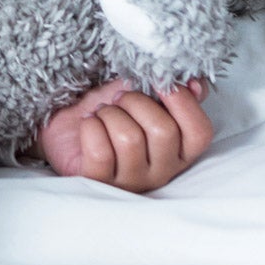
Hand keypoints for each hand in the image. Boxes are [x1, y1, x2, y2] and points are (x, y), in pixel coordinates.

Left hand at [33, 77, 213, 191]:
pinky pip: (100, 150)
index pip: (199, 132)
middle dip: (135, 102)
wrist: (65, 125)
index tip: (158, 82)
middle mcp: (161, 171)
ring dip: (109, 114)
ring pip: (129, 139)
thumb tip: (195, 85)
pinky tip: (88, 125)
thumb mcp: (141, 95)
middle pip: (163, 131)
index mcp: (179, 151)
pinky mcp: (99, 183)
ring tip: (102, 114)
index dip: (182, 101)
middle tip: (118, 100)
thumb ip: (172, 92)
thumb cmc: (109, 112)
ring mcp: (131, 181)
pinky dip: (90, 127)